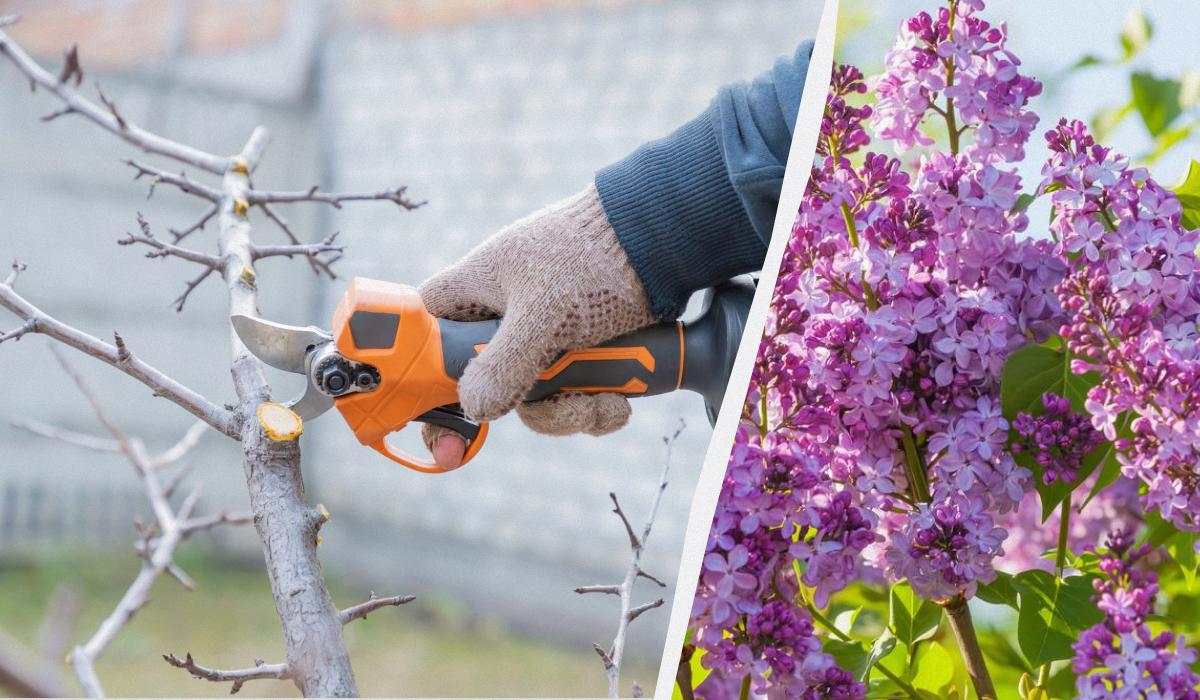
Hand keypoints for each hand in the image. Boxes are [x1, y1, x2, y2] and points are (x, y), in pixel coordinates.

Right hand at [417, 185, 654, 467]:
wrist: (665, 244)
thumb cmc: (593, 260)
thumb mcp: (544, 313)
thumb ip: (503, 363)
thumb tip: (473, 409)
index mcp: (475, 290)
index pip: (425, 333)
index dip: (423, 375)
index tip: (438, 418)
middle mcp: (503, 316)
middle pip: (487, 384)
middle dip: (528, 407)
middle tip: (556, 411)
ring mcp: (542, 337)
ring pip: (535, 399)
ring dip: (572, 412)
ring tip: (606, 402)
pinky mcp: (580, 352)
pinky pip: (571, 398)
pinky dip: (595, 407)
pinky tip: (619, 401)